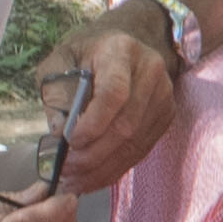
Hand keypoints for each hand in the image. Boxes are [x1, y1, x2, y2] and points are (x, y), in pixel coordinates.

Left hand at [59, 4, 191, 188]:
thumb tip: (57, 134)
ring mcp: (163, 96)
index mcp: (121, 51)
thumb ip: (57, 93)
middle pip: (126, 125)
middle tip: (65, 169)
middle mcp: (150, 72)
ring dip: (102, 168)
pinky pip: (141, 150)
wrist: (125, 42)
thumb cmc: (87, 52)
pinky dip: (115, 168)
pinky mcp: (166, 116)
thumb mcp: (61, 60)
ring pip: (135, 144)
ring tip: (74, 179)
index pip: (114, 93)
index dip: (93, 123)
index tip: (69, 141)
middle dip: (93, 154)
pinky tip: (92, 176)